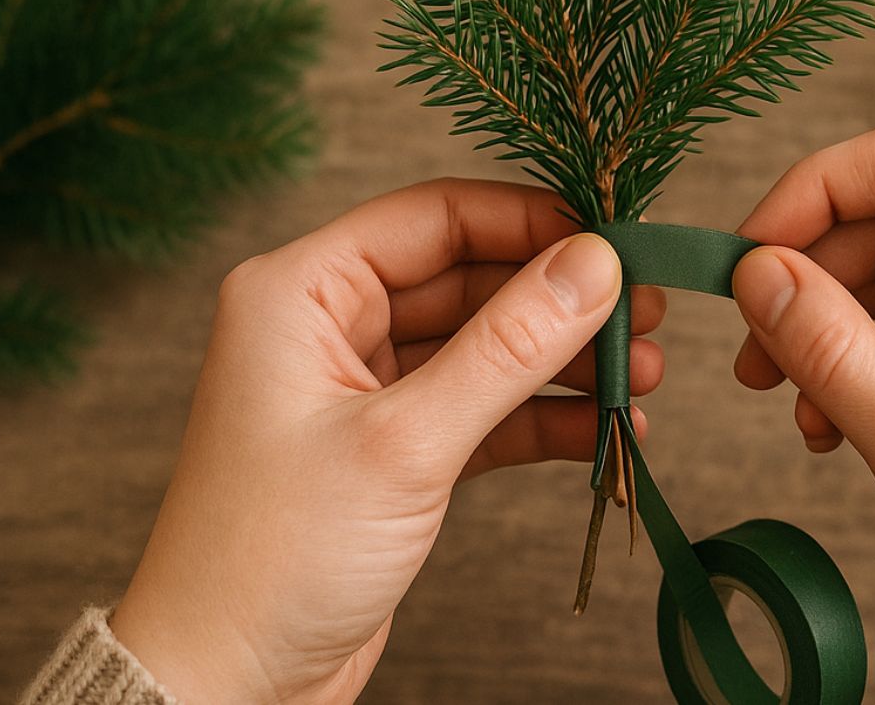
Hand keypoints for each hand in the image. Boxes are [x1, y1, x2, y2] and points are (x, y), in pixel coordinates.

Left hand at [110, 179, 663, 703]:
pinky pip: (485, 411)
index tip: (617, 240)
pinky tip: (609, 426)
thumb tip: (596, 266)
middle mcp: (329, 328)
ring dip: (564, 361)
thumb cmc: (273, 558)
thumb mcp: (405, 442)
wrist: (226, 685)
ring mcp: (364, 392)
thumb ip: (507, 348)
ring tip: (644, 375)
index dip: (532, 222)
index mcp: (299, 292)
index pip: (435, 217)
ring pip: (485, 348)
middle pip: (470, 279)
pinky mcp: (394, 453)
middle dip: (561, 299)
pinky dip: (545, 418)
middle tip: (648, 312)